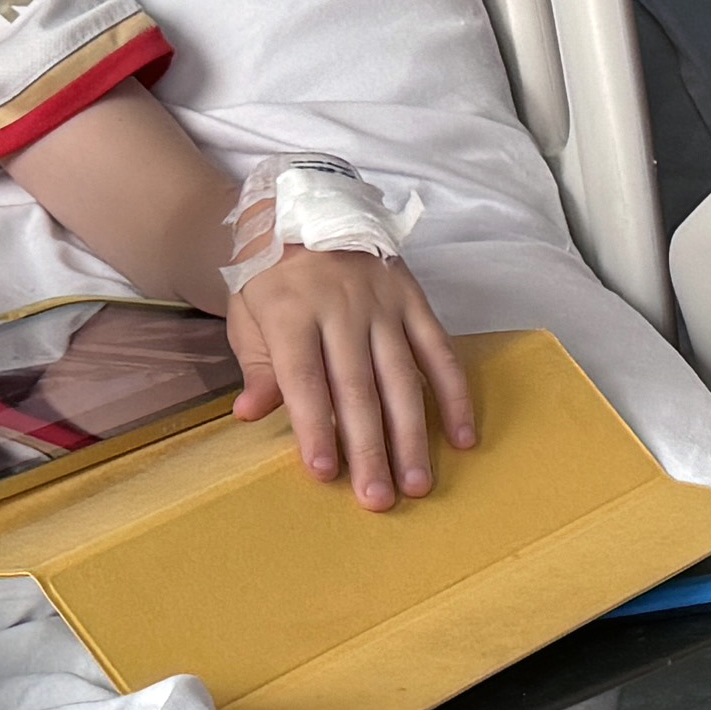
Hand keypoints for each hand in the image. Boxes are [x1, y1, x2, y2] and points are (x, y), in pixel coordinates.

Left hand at [226, 250, 479, 510]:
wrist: (305, 210)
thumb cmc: (269, 277)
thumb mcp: (247, 316)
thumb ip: (258, 367)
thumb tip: (250, 413)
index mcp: (292, 310)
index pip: (306, 377)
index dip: (314, 426)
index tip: (324, 472)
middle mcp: (342, 307)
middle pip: (358, 387)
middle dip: (369, 447)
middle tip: (377, 499)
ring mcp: (384, 304)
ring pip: (403, 378)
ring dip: (412, 435)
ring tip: (418, 483)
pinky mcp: (415, 300)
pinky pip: (441, 352)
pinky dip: (455, 395)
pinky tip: (463, 437)